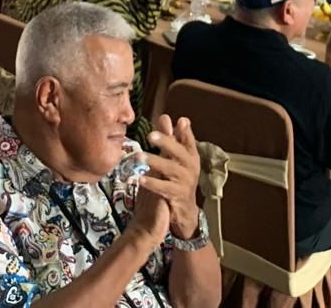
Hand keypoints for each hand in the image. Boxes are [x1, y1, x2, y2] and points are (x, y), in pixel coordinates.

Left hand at [140, 115, 201, 239]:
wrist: (184, 214)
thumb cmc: (177, 181)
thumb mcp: (173, 159)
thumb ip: (169, 138)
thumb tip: (166, 116)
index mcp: (190, 157)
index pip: (189, 142)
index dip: (185, 132)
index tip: (181, 121)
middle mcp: (190, 168)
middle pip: (179, 153)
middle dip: (166, 143)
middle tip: (150, 135)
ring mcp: (185, 183)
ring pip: (171, 170)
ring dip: (155, 162)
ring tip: (139, 156)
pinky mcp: (177, 197)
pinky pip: (164, 189)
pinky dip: (153, 183)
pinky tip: (140, 179)